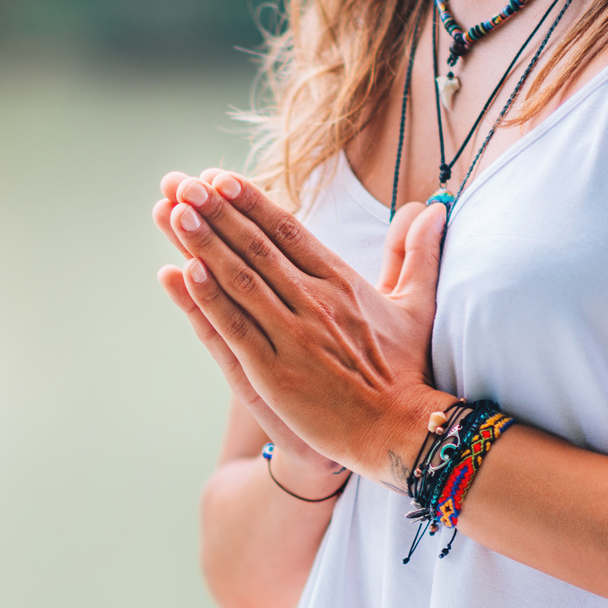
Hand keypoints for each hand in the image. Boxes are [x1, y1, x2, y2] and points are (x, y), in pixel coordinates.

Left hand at [152, 169, 451, 487]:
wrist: (398, 430)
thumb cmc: (405, 370)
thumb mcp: (416, 304)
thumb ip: (417, 253)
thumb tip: (433, 207)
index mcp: (340, 281)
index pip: (288, 231)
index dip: (251, 202)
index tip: (219, 177)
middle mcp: (314, 302)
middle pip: (257, 248)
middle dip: (216, 212)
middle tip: (181, 184)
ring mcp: (293, 336)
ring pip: (241, 281)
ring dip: (204, 245)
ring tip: (174, 213)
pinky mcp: (275, 373)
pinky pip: (236, 329)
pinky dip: (209, 300)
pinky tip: (183, 272)